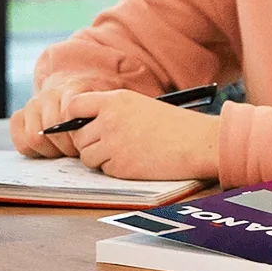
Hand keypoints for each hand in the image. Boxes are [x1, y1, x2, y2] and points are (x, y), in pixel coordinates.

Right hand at [9, 75, 106, 158]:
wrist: (77, 87)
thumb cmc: (94, 104)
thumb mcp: (106, 104)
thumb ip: (104, 115)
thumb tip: (102, 135)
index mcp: (72, 88)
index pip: (68, 114)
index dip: (76, 134)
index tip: (86, 140)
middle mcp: (49, 94)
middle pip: (51, 131)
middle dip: (66, 147)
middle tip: (77, 150)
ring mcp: (32, 105)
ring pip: (34, 138)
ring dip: (51, 150)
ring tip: (64, 150)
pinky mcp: (19, 117)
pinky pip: (20, 140)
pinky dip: (33, 150)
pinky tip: (48, 148)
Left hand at [61, 89, 221, 180]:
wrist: (197, 142)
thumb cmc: (173, 124)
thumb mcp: (139, 105)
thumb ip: (111, 111)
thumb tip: (82, 126)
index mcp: (115, 100)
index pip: (74, 106)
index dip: (75, 118)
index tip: (82, 126)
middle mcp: (110, 120)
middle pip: (78, 136)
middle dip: (90, 143)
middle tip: (111, 144)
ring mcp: (113, 144)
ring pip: (87, 157)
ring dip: (100, 158)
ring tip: (124, 152)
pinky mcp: (120, 166)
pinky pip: (104, 170)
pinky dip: (115, 169)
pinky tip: (135, 161)